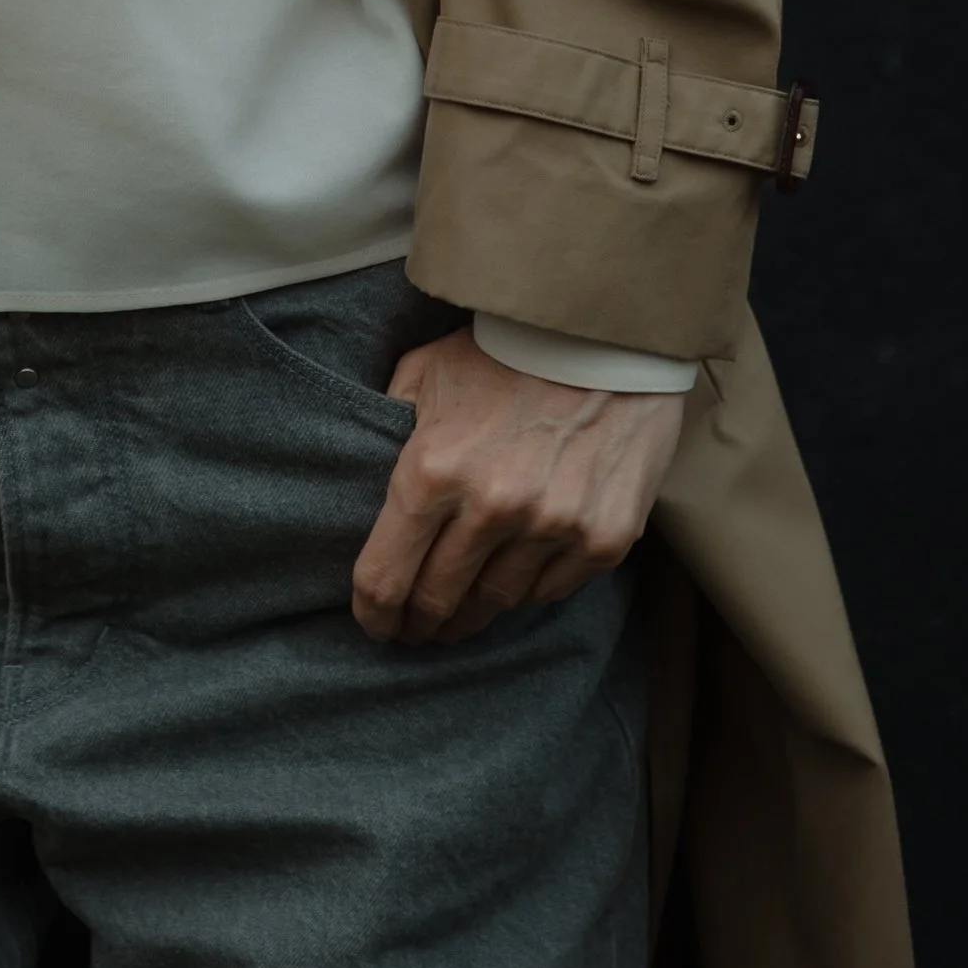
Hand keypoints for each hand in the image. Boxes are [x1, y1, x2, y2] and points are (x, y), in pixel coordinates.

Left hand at [351, 325, 682, 647]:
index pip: (385, 576)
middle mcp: (491, 508)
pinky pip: (550, 591)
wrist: (604, 337)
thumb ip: (389, 426)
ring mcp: (553, 527)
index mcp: (434, 470)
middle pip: (438, 600)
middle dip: (418, 623)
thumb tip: (364, 479)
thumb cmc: (503, 352)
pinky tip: (511, 584)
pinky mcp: (603, 539)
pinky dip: (527, 591)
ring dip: (471, 615)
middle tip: (414, 630)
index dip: (373, 612)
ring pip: (496, 603)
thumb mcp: (424, 373)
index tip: (374, 623)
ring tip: (458, 617)